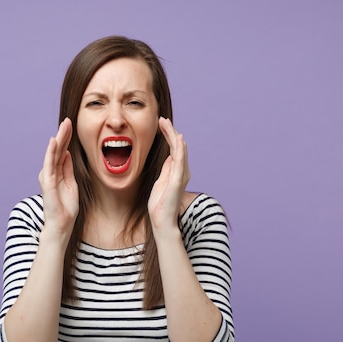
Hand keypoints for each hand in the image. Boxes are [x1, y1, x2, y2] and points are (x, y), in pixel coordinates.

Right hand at [38, 118, 78, 237]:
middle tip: (68, 120)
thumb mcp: (71, 184)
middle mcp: (50, 172)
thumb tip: (67, 153)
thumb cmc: (66, 208)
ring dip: (58, 139)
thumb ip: (67, 169)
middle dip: (63, 134)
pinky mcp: (47, 183)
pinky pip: (49, 164)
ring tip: (63, 126)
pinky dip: (51, 152)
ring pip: (53, 154)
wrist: (62, 225)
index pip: (62, 152)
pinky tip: (54, 141)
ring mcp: (48, 177)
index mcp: (57, 172)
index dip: (66, 138)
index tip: (71, 125)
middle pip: (57, 150)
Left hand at [148, 117, 189, 231]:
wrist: (162, 220)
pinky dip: (180, 148)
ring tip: (166, 123)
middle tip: (162, 119)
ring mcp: (181, 175)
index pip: (173, 149)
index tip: (160, 124)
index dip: (168, 136)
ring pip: (179, 150)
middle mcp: (181, 171)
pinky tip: (178, 138)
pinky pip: (180, 160)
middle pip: (177, 146)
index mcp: (176, 171)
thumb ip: (166, 170)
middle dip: (170, 131)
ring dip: (173, 135)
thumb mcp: (160, 181)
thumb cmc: (160, 204)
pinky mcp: (178, 180)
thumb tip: (169, 157)